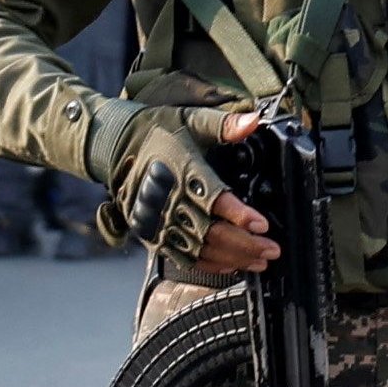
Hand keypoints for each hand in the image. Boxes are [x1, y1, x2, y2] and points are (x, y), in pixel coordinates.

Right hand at [110, 107, 276, 278]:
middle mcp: (170, 200)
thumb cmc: (159, 131)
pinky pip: (182, 257)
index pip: (214, 198)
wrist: (116, 145)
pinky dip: (208, 264)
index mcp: (183, 171)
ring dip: (232, 258)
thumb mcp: (193, 120)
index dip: (239, 214)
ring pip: (200, 249)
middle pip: (211, 232)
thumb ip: (226, 125)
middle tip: (271, 250)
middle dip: (245, 245)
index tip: (262, 224)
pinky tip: (230, 266)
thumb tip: (253, 122)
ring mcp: (159, 220)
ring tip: (259, 262)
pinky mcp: (151, 233)